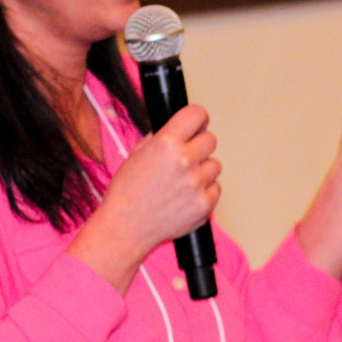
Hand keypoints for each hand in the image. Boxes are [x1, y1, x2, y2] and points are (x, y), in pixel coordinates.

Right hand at [67, 104, 220, 293]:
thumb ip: (162, 137)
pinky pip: (215, 189)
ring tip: (181, 182)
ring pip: (214, 165)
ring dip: (202, 170)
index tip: (197, 124)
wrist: (125, 227)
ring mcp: (197, 184)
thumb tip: (181, 128)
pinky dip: (204, 192)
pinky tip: (185, 197)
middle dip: (199, 145)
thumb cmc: (127, 192)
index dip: (198, 119)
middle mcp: (185, 160)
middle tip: (186, 157)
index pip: (197, 114)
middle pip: (211, 139)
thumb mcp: (137, 153)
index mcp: (167, 143)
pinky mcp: (204, 205)